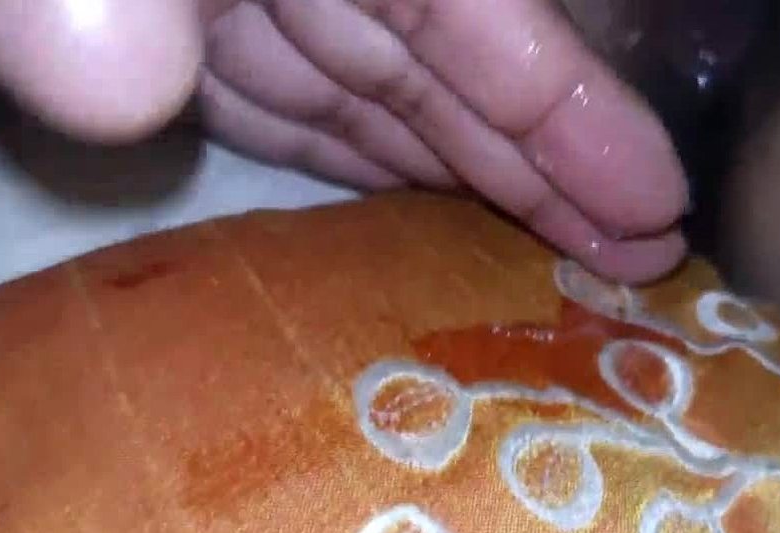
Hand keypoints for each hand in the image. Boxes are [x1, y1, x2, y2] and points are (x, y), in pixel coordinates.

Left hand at [0, 0, 689, 282]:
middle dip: (544, 155)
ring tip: (567, 261)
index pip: (456, 0)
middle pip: (442, 57)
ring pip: (377, 95)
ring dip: (470, 177)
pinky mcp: (162, 51)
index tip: (648, 197)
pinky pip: (291, 114)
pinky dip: (362, 169)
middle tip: (645, 258)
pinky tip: (422, 219)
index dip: (560, 97)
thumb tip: (130, 84)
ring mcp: (215, 4)